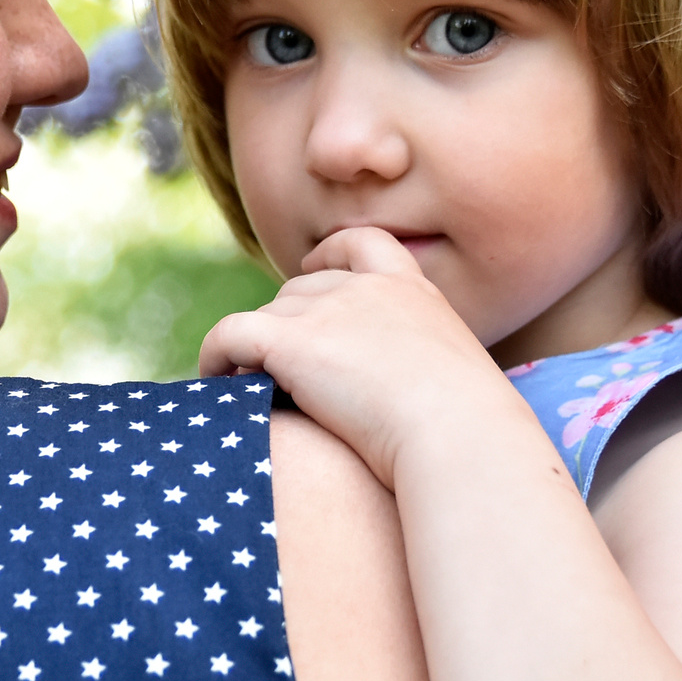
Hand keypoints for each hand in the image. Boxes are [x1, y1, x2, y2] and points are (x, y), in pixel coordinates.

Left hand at [198, 227, 519, 486]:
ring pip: (268, 316)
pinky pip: (231, 334)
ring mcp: (329, 310)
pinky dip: (215, 354)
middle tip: (275, 369)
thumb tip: (417, 400)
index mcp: (414, 292)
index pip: (364, 245)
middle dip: (285, 323)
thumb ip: (429, 373)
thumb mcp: (458, 384)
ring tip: (240, 385)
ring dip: (254, 349)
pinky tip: (213, 381)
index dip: (331, 255)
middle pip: (302, 288)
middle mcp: (368, 289)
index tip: (312, 269)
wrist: (459, 435)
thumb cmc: (468, 432)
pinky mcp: (292, 339)